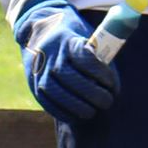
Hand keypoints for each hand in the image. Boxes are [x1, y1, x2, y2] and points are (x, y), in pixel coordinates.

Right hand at [12, 0, 121, 125]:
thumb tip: (113, 84)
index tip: (112, 84)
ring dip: (78, 106)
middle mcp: (52, 54)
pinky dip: (63, 112)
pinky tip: (76, 116)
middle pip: (73, 79)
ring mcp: (40, 70)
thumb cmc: (71, 36)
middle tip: (107, 101)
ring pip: (58, 93)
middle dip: (93, 94)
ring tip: (92, 111)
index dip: (102, 74)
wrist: (39, 31)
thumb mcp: (85, 34)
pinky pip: (47, 102)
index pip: (86, 58)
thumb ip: (99, 55)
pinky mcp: (34, 83)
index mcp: (68, 40)